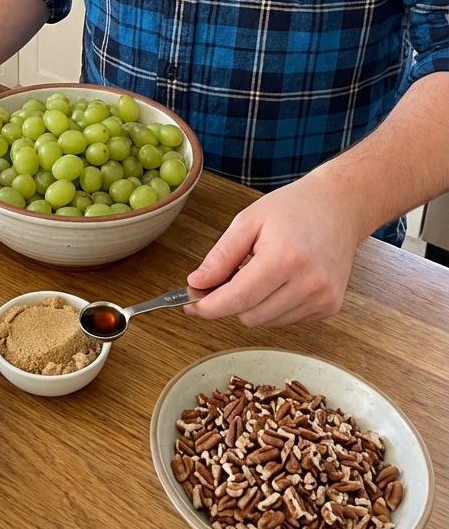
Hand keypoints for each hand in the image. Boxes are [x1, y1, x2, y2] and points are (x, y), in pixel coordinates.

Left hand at [183, 171, 360, 326]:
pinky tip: (282, 280)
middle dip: (231, 300)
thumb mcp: (248, 220)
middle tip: (230, 275)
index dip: (208, 307)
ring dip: (254, 304)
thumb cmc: (293, 208)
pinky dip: (274, 306)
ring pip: (267, 322)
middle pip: (250, 316)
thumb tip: (197, 283)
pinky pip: (287, 320)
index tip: (189, 305)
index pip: (237, 299)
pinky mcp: (330, 307)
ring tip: (262, 271)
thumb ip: (220, 255)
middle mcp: (308, 283)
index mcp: (284, 258)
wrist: (340, 206)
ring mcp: (322, 298)